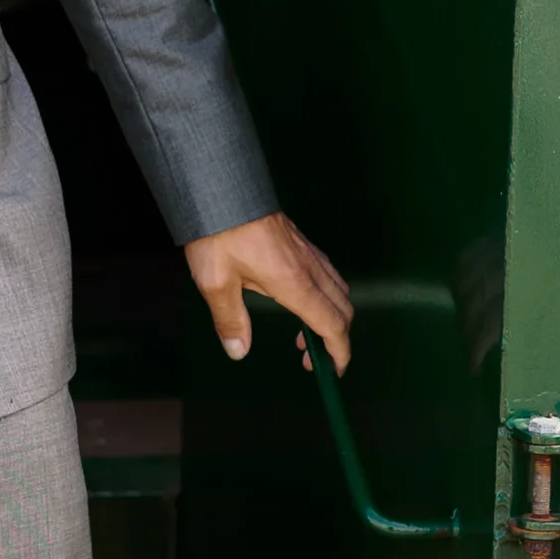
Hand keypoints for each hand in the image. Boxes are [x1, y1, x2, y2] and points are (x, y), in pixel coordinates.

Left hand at [185, 214, 353, 373]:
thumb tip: (238, 351)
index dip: (339, 352)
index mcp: (294, 284)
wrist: (223, 187)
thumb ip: (230, 320)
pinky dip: (326, 296)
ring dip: (332, 317)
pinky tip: (300, 300)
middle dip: (337, 340)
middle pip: (343, 310)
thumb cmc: (219, 233)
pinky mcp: (300, 243)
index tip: (333, 371)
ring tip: (303, 335)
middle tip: (312, 359)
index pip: (332, 325)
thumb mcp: (216, 283)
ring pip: (338, 290)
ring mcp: (308, 253)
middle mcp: (310, 269)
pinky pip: (327, 274)